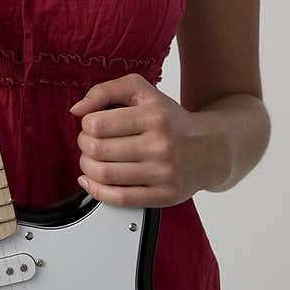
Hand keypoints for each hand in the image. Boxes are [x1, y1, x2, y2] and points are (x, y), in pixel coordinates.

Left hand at [69, 74, 219, 207]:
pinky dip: (97, 191)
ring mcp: (163, 173)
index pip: (98, 123)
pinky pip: (119, 199)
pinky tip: (92, 181)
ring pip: (105, 175)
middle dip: (84, 146)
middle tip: (89, 143)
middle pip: (98, 150)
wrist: (211, 148)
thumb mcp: (142, 91)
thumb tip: (77, 109)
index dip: (86, 124)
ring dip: (87, 167)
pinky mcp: (163, 196)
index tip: (91, 124)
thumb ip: (105, 91)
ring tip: (91, 160)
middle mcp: (160, 145)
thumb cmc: (170, 119)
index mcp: (154, 115)